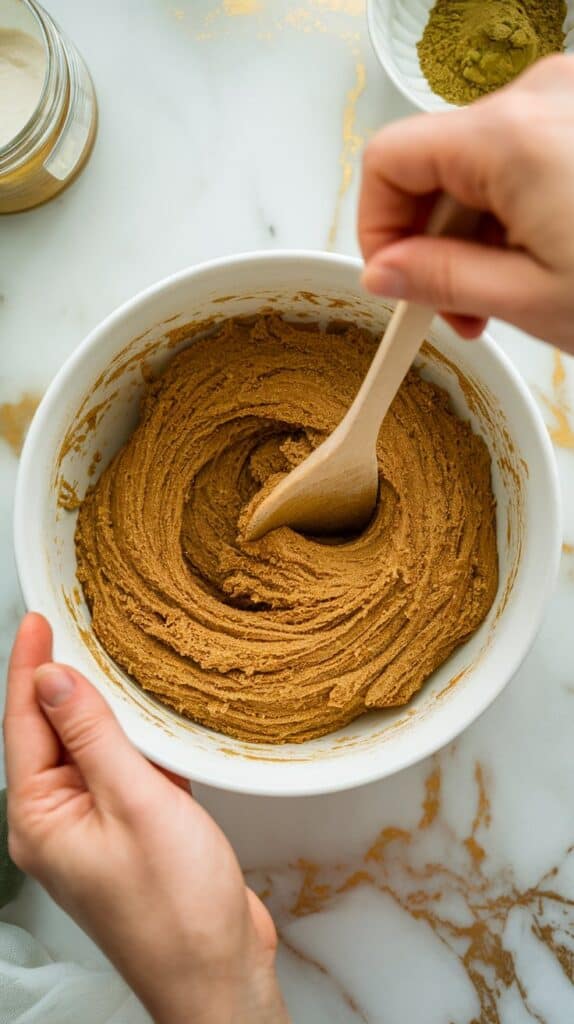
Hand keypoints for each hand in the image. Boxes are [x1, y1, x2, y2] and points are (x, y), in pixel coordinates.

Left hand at [3, 614, 287, 1023]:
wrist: (217, 972)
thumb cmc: (175, 910)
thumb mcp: (134, 805)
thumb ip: (94, 737)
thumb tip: (54, 680)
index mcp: (41, 817)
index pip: (26, 722)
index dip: (30, 665)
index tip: (39, 619)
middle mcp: (60, 820)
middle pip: (54, 731)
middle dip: (64, 678)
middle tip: (75, 623)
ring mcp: (96, 826)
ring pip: (93, 748)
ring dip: (105, 707)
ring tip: (114, 658)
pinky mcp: (132, 830)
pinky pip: (125, 769)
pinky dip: (137, 739)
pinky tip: (154, 717)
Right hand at [359, 54, 573, 351]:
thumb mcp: (527, 297)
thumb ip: (437, 280)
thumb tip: (383, 272)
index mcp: (507, 137)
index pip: (389, 159)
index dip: (376, 225)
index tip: (391, 278)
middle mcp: (538, 98)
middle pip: (435, 162)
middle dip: (431, 240)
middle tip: (452, 309)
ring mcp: (570, 101)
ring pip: (479, 164)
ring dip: (474, 232)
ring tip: (501, 296)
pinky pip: (522, 158)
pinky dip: (513, 210)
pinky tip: (534, 261)